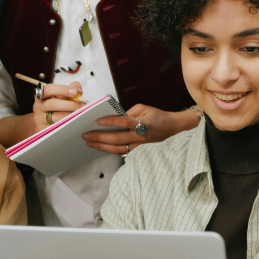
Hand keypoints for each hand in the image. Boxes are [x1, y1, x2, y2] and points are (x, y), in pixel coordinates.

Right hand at [32, 81, 83, 132]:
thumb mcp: (62, 95)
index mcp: (42, 95)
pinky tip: (75, 123)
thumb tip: (78, 90)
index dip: (62, 90)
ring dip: (70, 115)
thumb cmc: (57, 106)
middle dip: (70, 104)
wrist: (47, 122)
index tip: (75, 92)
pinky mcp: (43, 130)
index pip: (49, 89)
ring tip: (81, 114)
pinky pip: (57, 128)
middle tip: (83, 105)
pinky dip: (68, 125)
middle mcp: (38, 106)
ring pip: (56, 117)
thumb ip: (71, 89)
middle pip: (53, 104)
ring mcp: (40, 119)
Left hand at [82, 104, 199, 154]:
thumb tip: (114, 117)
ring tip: (89, 142)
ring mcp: (139, 145)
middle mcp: (140, 135)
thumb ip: (129, 112)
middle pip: (118, 138)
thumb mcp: (144, 107)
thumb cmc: (157, 115)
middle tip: (86, 135)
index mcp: (143, 122)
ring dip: (101, 146)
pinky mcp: (137, 150)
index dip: (111, 121)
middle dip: (100, 137)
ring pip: (118, 149)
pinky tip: (98, 146)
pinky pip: (121, 151)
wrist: (171, 127)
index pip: (125, 122)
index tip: (98, 120)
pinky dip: (108, 149)